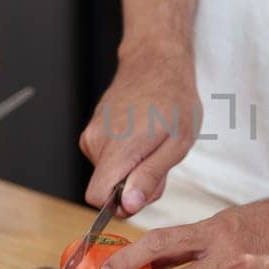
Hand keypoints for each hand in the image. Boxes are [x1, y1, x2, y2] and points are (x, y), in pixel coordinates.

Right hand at [79, 41, 200, 215]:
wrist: (156, 62)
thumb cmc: (173, 100)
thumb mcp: (176, 144)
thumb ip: (150, 177)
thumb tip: (127, 206)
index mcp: (118, 148)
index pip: (96, 197)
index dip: (121, 204)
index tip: (144, 189)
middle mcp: (96, 141)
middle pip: (106, 188)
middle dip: (134, 185)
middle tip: (159, 159)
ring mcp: (91, 134)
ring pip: (108, 174)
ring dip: (132, 170)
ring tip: (153, 145)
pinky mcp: (92, 130)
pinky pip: (106, 159)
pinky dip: (125, 156)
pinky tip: (142, 136)